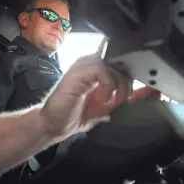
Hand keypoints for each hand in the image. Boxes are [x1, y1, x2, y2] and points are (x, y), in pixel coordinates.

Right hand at [41, 38, 159, 140]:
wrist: (51, 124)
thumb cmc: (71, 115)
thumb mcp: (100, 110)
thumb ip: (114, 103)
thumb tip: (129, 103)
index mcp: (94, 70)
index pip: (117, 59)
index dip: (129, 71)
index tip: (132, 91)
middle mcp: (89, 63)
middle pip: (119, 60)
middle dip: (127, 80)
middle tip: (124, 98)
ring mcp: (82, 66)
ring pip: (113, 63)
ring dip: (119, 84)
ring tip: (113, 100)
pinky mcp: (78, 72)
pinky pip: (102, 69)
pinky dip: (108, 85)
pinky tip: (103, 98)